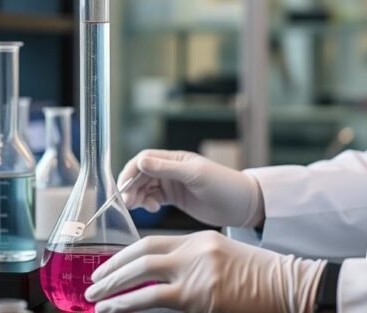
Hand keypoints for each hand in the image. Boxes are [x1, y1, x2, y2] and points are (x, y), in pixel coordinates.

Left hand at [85, 231, 324, 312]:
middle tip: (92, 282)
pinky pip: (153, 299)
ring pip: (142, 275)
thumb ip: (191, 261)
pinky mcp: (199, 297)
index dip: (125, 255)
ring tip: (95, 298)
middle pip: (141, 255)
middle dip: (112, 269)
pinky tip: (113, 308)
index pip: (151, 242)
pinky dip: (128, 303)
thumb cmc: (257, 278)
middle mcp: (194, 251)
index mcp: (198, 238)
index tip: (107, 266)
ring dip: (113, 287)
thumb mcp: (221, 258)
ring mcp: (196, 273)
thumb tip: (156, 277)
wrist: (287, 285)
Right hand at [119, 149, 263, 227]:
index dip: (131, 171)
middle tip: (128, 203)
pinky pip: (153, 198)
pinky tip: (152, 209)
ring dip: (138, 196)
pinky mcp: (175, 198)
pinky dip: (147, 203)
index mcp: (176, 158)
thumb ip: (167, 169)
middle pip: (141, 174)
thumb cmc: (223, 185)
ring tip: (138, 207)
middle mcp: (171, 169)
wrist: (242, 205)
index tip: (124, 186)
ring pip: (145, 187)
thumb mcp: (195, 176)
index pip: (145, 159)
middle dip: (131, 186)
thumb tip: (140, 161)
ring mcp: (173, 184)